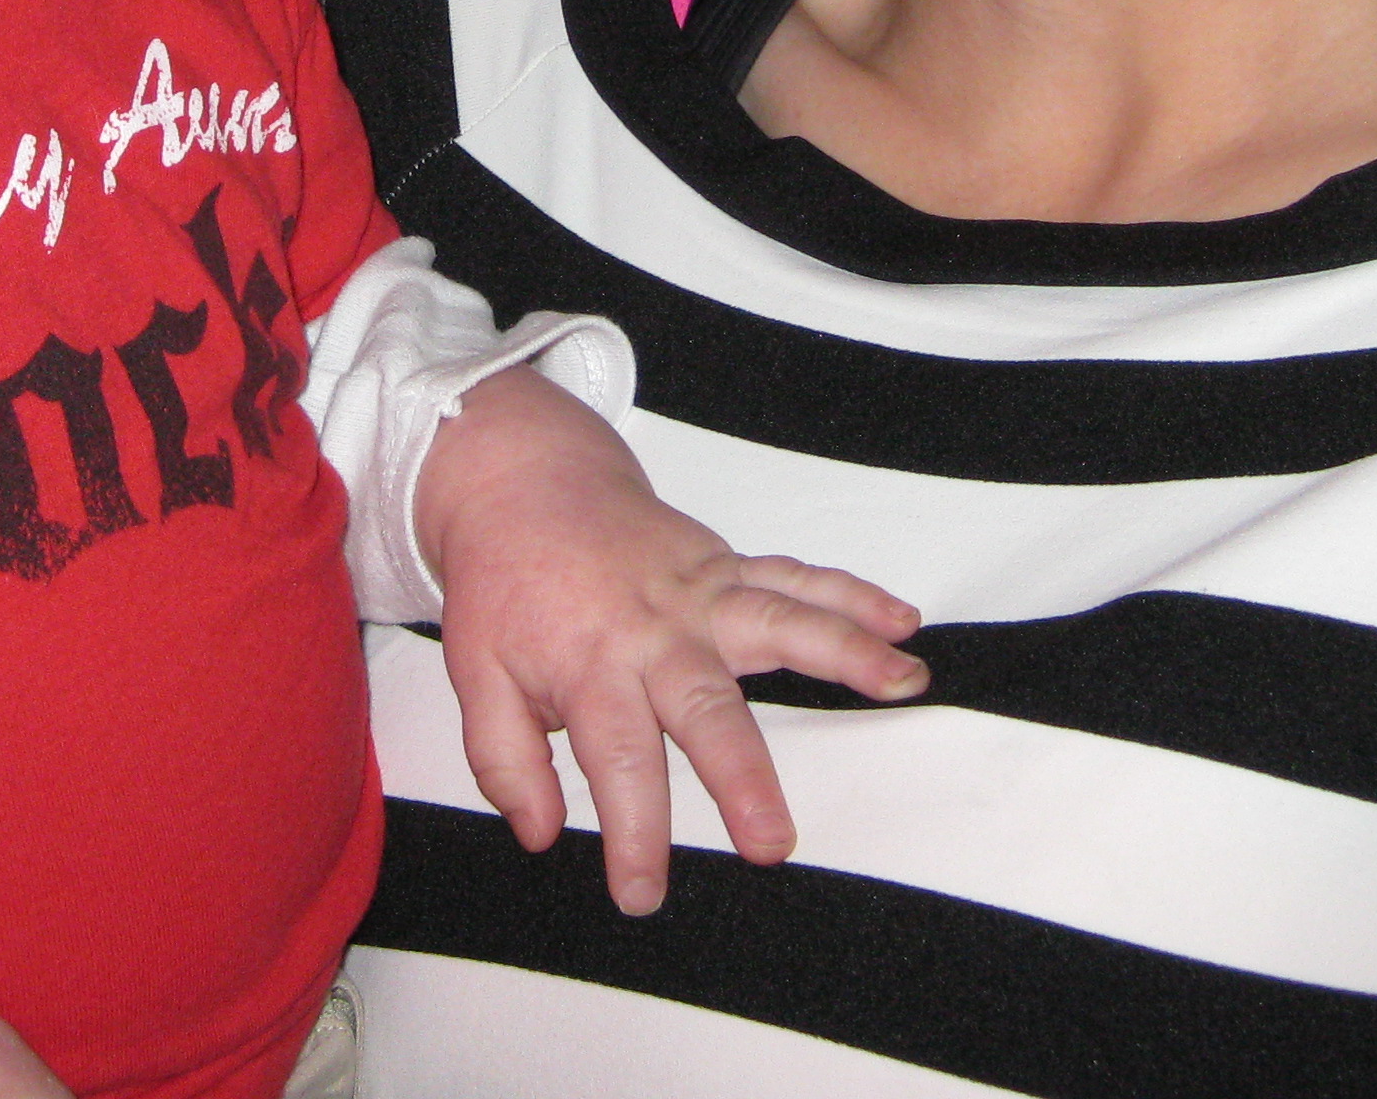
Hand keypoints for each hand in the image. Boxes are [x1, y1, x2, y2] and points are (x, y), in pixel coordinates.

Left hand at [412, 366, 925, 915]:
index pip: (616, 761)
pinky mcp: (725, 566)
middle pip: (707, 706)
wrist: (522, 483)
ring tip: (902, 681)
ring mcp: (699, 593)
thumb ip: (503, 759)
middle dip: (743, 777)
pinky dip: (853, 595)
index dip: (632, 833)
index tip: (643, 892)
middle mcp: (655, 629)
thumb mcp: (473, 673)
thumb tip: (539, 830)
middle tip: (773, 841)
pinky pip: (796, 578)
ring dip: (845, 652)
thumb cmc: (505, 584)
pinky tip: (901, 622)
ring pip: (779, 620)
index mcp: (589, 663)